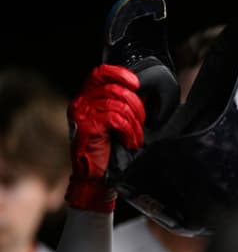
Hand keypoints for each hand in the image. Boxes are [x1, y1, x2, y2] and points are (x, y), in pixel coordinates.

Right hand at [66, 64, 144, 212]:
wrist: (97, 178)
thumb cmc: (110, 151)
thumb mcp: (117, 123)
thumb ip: (122, 104)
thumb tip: (142, 92)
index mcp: (88, 98)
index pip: (101, 73)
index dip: (121, 74)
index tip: (137, 84)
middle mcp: (81, 102)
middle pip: (115, 89)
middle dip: (135, 106)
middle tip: (140, 125)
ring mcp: (82, 113)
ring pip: (118, 104)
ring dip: (134, 123)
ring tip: (135, 139)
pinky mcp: (88, 126)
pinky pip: (116, 118)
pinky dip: (129, 131)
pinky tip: (130, 142)